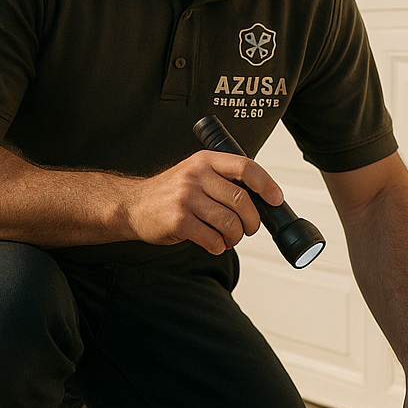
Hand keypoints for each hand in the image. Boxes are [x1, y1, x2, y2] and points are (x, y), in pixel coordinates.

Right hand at [123, 151, 281, 254]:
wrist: (132, 205)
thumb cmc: (168, 193)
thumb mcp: (194, 174)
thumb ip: (222, 180)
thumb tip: (258, 200)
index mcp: (205, 161)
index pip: (245, 167)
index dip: (266, 184)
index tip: (276, 199)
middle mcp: (196, 175)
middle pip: (242, 200)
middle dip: (252, 221)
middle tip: (249, 229)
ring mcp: (186, 198)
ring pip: (230, 222)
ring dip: (236, 237)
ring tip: (229, 239)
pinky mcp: (178, 221)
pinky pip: (212, 238)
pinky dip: (219, 246)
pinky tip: (214, 244)